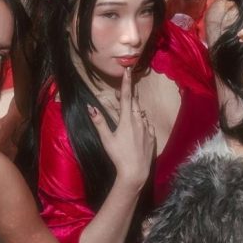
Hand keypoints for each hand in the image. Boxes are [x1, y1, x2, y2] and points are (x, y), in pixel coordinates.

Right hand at [89, 67, 154, 188]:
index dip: (126, 82)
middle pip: (134, 103)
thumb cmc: (118, 155)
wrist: (135, 172)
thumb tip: (90, 107)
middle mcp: (139, 121)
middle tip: (119, 94)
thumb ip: (99, 122)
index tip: (128, 70)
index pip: (126, 96)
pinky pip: (147, 124)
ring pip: (141, 114)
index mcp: (127, 119)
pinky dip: (142, 122)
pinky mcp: (152, 137)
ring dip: (134, 110)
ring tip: (127, 113)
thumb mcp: (106, 139)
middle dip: (128, 96)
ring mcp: (147, 129)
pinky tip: (138, 127)